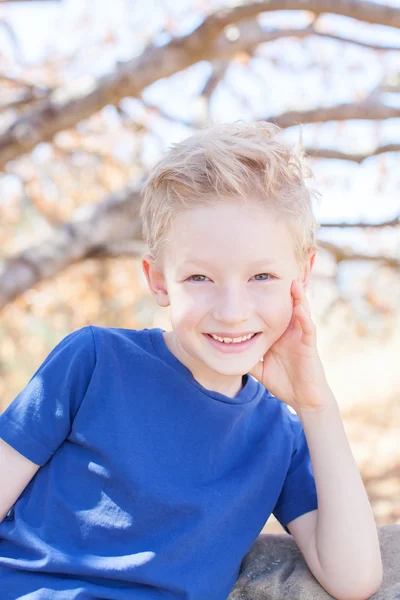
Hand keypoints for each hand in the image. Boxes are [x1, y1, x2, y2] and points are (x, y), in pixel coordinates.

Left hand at [248, 279, 329, 411]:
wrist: (304, 399)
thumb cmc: (283, 382)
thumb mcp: (258, 367)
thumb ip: (245, 357)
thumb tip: (223, 353)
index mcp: (278, 334)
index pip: (271, 311)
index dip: (266, 297)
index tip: (255, 281)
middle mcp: (290, 331)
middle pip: (286, 306)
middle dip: (283, 290)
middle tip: (275, 271)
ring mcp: (301, 337)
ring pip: (300, 312)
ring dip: (298, 297)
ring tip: (293, 282)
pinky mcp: (309, 346)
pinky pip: (308, 329)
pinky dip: (304, 318)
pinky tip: (299, 308)